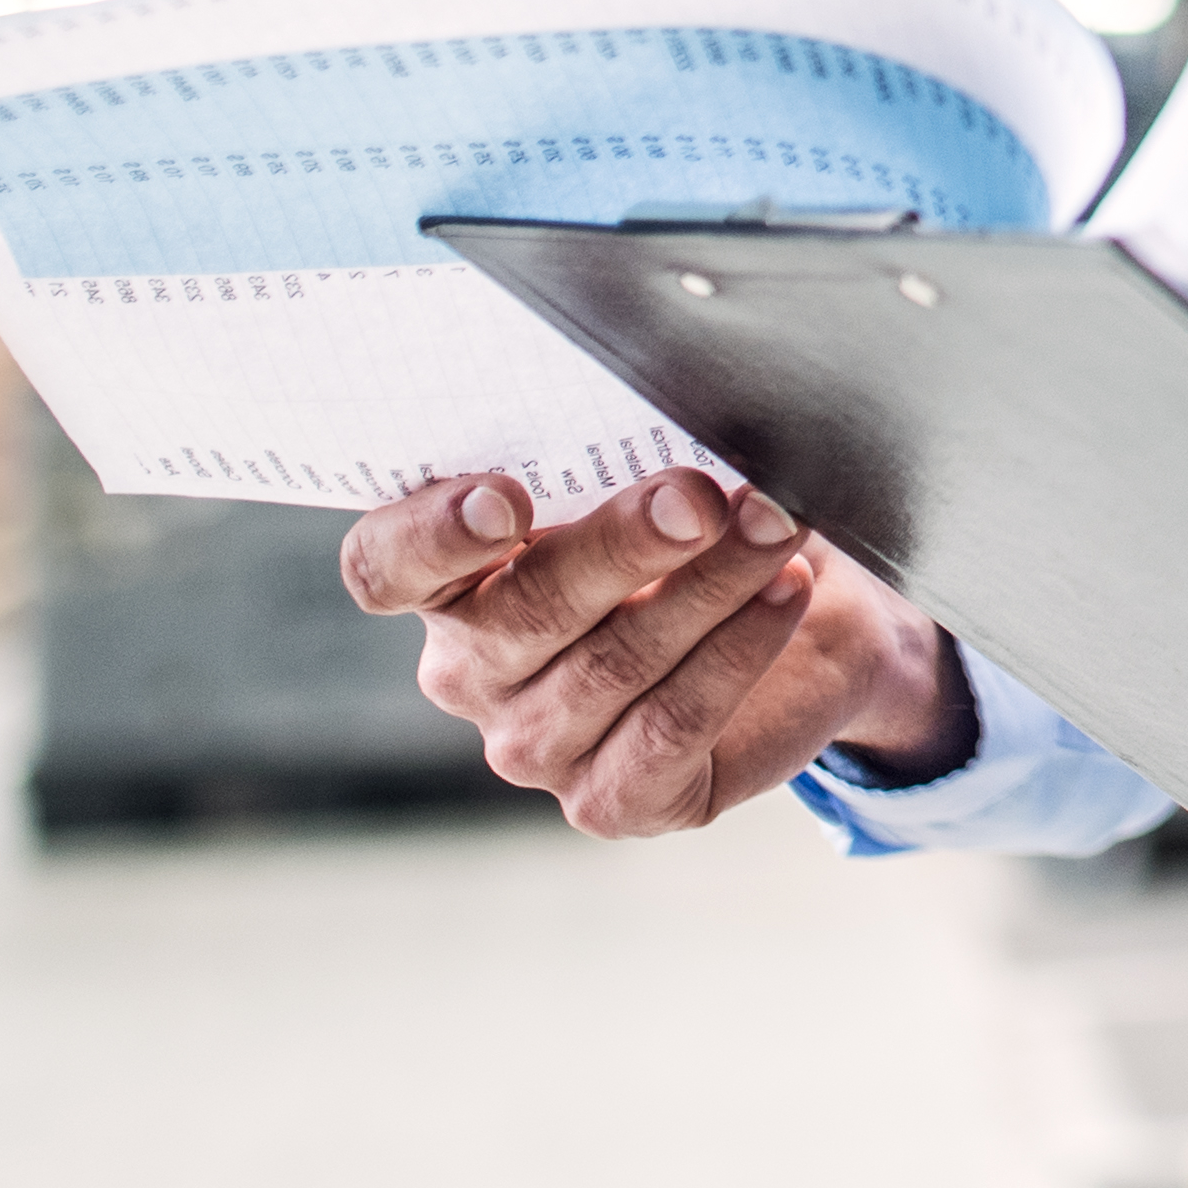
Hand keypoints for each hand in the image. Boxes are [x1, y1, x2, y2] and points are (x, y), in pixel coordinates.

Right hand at [336, 469, 962, 836]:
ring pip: (615, 663)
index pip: (386, 566)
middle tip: (702, 497)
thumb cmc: (700, 523)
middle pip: (524, 611)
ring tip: (777, 523)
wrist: (801, 619)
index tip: (507, 501)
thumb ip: (619, 445)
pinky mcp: (612, 800)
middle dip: (624, 544)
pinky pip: (671, 726)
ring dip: (709, 586)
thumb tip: (661, 388)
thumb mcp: (652, 473)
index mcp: (449, 579)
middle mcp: (472, 671)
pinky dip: (738, 651)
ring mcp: (535, 745)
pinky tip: (786, 592)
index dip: (431, 536)